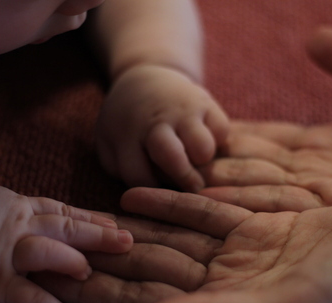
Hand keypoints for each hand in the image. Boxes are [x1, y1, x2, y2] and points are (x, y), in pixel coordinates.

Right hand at [0, 183, 132, 302]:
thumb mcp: (3, 198)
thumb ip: (34, 206)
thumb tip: (65, 213)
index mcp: (25, 208)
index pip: (67, 212)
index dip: (95, 218)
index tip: (120, 224)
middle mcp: (21, 228)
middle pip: (66, 228)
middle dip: (98, 235)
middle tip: (127, 242)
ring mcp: (8, 254)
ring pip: (47, 253)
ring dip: (72, 262)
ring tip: (92, 273)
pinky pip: (27, 295)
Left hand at [35, 187, 331, 302]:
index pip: (144, 301)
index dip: (98, 290)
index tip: (54, 277)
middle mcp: (226, 288)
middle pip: (147, 269)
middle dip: (102, 257)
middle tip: (55, 243)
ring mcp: (240, 256)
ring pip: (167, 240)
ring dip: (125, 228)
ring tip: (82, 218)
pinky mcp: (258, 229)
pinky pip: (200, 214)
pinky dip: (166, 205)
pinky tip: (131, 195)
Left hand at [96, 64, 228, 191]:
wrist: (146, 80)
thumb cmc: (128, 124)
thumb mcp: (109, 144)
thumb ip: (120, 169)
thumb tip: (148, 194)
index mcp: (127, 136)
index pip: (140, 178)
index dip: (151, 192)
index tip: (158, 192)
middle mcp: (155, 122)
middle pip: (173, 160)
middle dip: (184, 181)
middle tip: (192, 190)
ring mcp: (182, 111)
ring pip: (203, 148)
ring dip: (203, 161)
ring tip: (196, 161)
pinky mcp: (206, 102)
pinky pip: (221, 131)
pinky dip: (217, 141)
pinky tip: (204, 142)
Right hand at [199, 27, 331, 210]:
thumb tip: (314, 38)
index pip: (268, 141)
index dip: (235, 136)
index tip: (201, 132)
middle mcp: (319, 178)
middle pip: (253, 168)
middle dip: (214, 166)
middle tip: (176, 160)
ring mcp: (321, 202)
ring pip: (255, 190)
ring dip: (216, 188)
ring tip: (183, 180)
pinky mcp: (328, 219)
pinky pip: (273, 211)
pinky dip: (236, 205)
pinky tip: (205, 196)